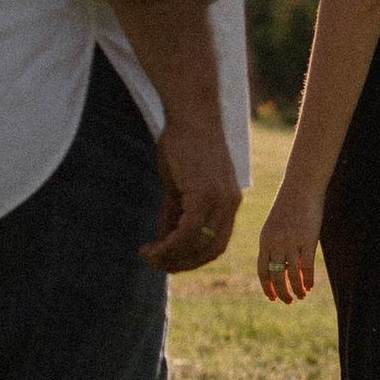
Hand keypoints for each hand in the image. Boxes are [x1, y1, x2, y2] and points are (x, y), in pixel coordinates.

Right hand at [142, 105, 242, 273]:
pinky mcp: (205, 194)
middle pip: (210, 251)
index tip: (170, 262)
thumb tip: (164, 242)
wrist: (190, 115)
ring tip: (148, 256)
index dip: (193, 259)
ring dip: (171, 257)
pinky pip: (187, 232)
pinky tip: (151, 246)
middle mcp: (230, 205)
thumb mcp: (178, 187)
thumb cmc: (182, 145)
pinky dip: (169, 245)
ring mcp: (220, 200)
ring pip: (197, 244)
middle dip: (182, 263)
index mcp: (229, 203)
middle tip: (155, 264)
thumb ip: (174, 214)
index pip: (217, 245)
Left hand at [256, 171, 324, 303]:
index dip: (267, 287)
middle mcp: (275, 243)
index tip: (273, 298)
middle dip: (282, 293)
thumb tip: (284, 266)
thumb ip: (276, 245)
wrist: (301, 186)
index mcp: (265, 240)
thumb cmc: (289, 204)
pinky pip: (307, 267)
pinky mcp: (308, 240)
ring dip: (296, 289)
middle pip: (275, 276)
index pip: (262, 271)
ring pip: (291, 275)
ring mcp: (291, 242)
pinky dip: (308, 280)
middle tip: (288, 301)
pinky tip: (311, 286)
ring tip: (301, 296)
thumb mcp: (277, 225)